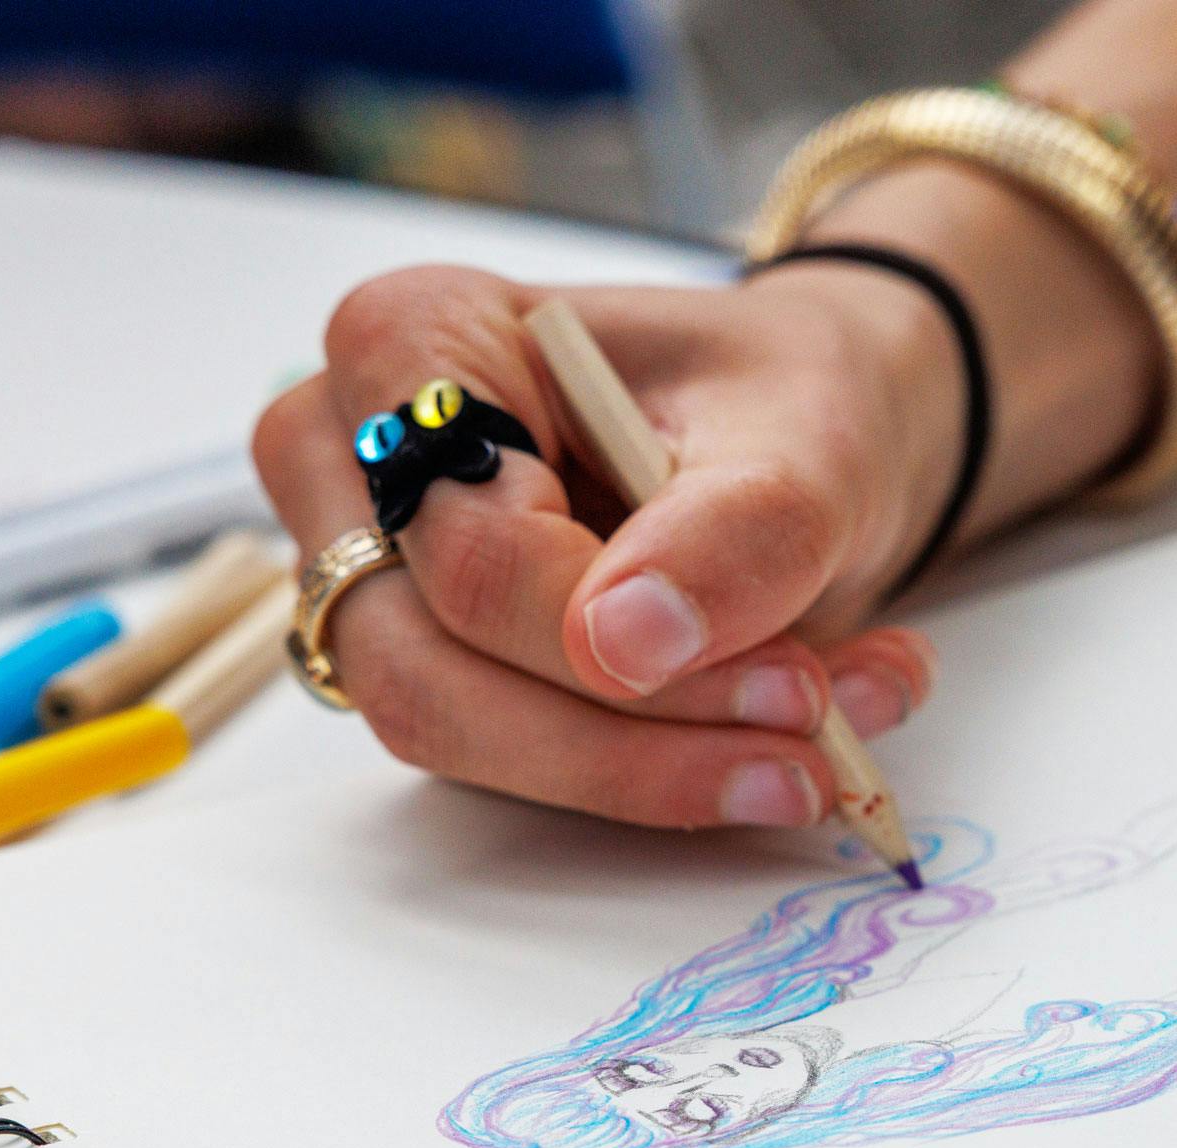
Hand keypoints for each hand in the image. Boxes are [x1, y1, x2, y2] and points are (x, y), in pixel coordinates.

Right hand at [252, 263, 961, 828]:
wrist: (804, 439)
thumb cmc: (779, 398)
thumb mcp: (807, 437)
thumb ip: (733, 529)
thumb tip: (623, 642)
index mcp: (410, 341)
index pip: (465, 541)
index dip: (600, 635)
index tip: (788, 688)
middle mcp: (352, 460)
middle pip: (428, 664)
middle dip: (630, 741)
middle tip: (811, 754)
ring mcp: (372, 574)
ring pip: (458, 736)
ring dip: (651, 772)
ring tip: (824, 754)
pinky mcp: (426, 667)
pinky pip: (504, 765)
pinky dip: (657, 776)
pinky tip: (787, 746)